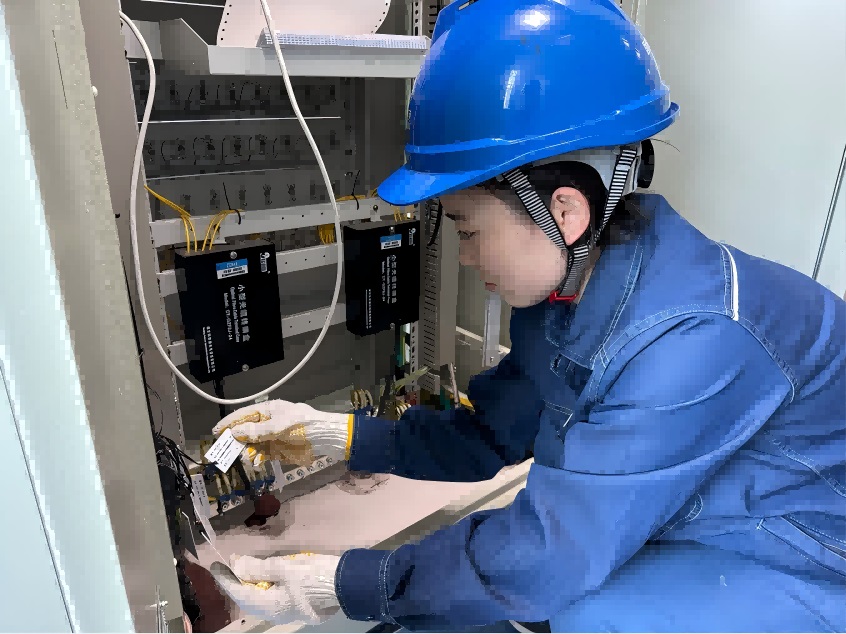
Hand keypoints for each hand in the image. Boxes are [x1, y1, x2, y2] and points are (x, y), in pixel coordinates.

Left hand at [210, 553, 340, 624]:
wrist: (348, 584)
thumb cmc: (315, 575)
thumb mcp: (285, 567)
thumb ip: (258, 568)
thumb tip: (236, 566)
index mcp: (271, 606)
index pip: (240, 593)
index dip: (225, 578)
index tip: (215, 565)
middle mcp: (277, 613)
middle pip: (249, 597)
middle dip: (237, 580)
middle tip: (227, 564)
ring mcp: (288, 611)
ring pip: (261, 597)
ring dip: (251, 581)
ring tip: (243, 566)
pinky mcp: (298, 605)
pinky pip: (274, 595)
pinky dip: (265, 584)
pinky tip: (265, 574)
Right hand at [212, 400, 350, 466]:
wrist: (325, 439)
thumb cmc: (303, 425)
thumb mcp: (279, 426)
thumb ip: (257, 432)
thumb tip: (235, 432)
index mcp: (268, 411)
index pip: (244, 415)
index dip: (229, 423)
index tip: (216, 431)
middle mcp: (267, 424)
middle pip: (245, 431)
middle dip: (235, 440)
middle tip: (225, 449)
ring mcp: (271, 438)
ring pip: (251, 445)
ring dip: (246, 452)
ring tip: (246, 457)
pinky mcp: (277, 451)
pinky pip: (261, 455)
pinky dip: (257, 459)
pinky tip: (257, 462)